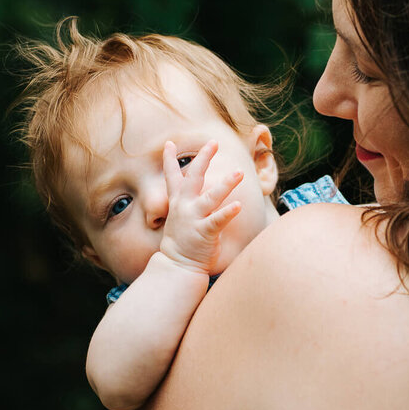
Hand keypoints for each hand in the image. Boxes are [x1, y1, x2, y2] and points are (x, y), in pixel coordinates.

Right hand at [160, 140, 242, 274]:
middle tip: (213, 142)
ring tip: (239, 172)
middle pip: (194, 177)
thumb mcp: (179, 218)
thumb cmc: (182, 243)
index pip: (172, 177)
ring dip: (226, 184)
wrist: (176, 266)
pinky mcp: (205, 232)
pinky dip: (228, 212)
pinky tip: (239, 206)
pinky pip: (218, 220)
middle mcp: (184, 207)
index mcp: (178, 203)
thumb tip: (191, 193)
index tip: (169, 143)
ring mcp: (194, 219)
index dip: (169, 160)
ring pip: (211, 197)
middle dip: (203, 158)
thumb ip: (185, 204)